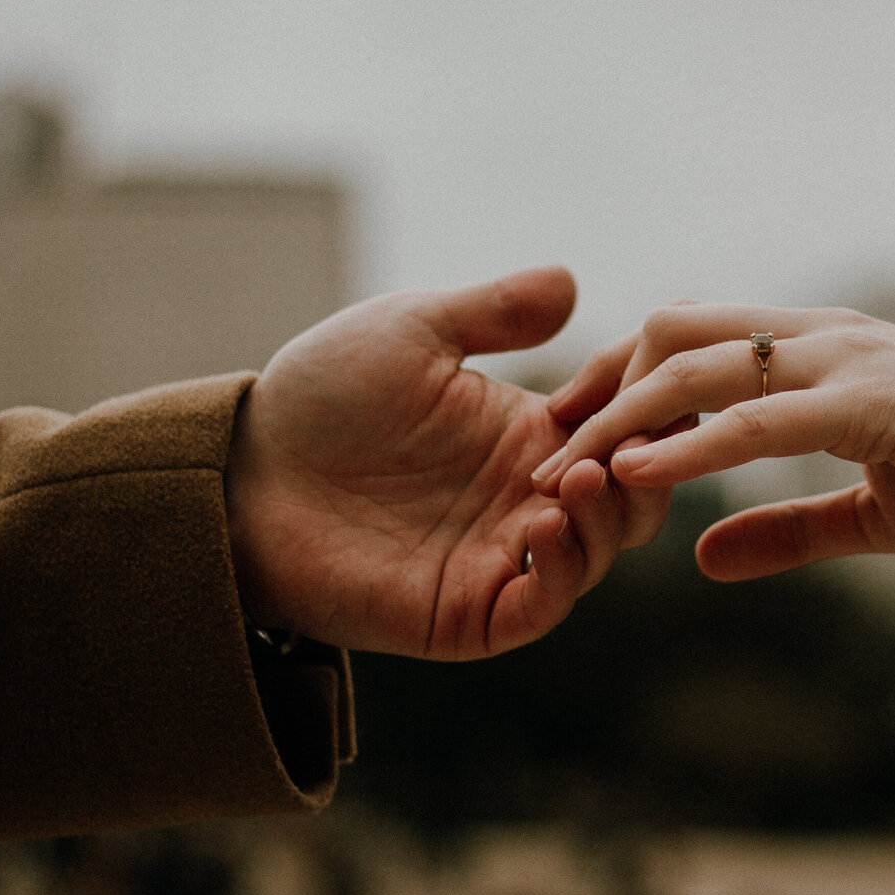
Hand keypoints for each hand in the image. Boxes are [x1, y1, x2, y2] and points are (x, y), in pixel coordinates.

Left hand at [224, 267, 670, 656]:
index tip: (652, 372)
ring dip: (608, 515)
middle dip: (647, 468)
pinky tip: (543, 523)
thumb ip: (492, 312)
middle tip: (633, 438)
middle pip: (633, 499)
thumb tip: (570, 281)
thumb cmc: (321, 396)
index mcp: (529, 435)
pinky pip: (538, 606)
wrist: (242, 469)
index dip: (647, 403)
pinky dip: (560, 571)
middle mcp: (526, 500)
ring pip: (598, 553)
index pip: (625, 427)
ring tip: (584, 471)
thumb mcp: (412, 332)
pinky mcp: (465, 614)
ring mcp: (500, 559)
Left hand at [532, 302, 894, 580]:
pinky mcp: (868, 402)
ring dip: (619, 418)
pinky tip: (631, 478)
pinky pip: (753, 418)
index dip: (624, 385)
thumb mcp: (876, 517)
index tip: (569, 441)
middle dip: (601, 385)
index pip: (694, 344)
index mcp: (822, 357)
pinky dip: (682, 446)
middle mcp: (821, 340)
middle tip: (545, 453)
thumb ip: (788, 530)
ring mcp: (843, 363)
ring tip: (560, 471)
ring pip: (697, 363)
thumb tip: (703, 558)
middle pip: (673, 330)